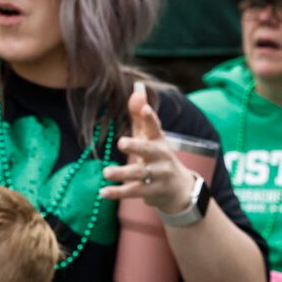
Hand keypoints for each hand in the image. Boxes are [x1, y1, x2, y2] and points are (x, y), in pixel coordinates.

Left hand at [101, 87, 198, 216]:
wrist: (179, 189)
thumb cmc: (158, 156)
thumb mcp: (151, 136)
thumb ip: (140, 114)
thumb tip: (137, 88)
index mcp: (159, 141)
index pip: (155, 127)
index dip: (150, 118)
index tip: (145, 109)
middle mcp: (160, 157)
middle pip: (148, 151)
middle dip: (136, 146)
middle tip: (121, 142)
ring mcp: (156, 176)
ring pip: (139, 174)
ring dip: (122, 173)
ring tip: (106, 172)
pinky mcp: (150, 192)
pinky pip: (132, 192)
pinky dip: (117, 192)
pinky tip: (103, 192)